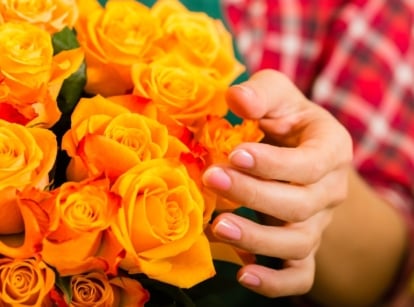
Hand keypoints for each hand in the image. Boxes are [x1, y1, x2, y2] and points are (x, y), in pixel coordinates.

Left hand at [202, 69, 352, 297]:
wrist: (297, 149)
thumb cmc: (283, 118)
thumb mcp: (276, 93)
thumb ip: (260, 93)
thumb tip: (237, 99)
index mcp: (331, 149)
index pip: (310, 164)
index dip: (273, 164)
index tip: (234, 154)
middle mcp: (329, 191)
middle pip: (299, 205)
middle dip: (253, 194)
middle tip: (212, 178)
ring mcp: (318, 223)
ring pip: (297, 243)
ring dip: (257, 239)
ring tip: (218, 226)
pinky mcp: (302, 246)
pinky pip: (299, 276)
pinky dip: (275, 283)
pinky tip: (244, 277)